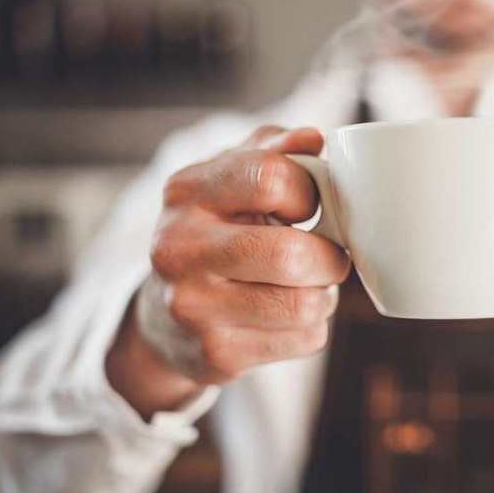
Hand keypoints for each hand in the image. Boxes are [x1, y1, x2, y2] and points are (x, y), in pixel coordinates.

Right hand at [106, 126, 350, 417]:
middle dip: (329, 257)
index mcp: (187, 191)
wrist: (164, 316)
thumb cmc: (216, 232)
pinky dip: (311, 327)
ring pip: (306, 303)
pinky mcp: (216, 354)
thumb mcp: (231, 179)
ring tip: (305, 286)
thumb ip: (275, 151)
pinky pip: (304, 339)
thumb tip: (313, 139)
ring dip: (324, 295)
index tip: (310, 206)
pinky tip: (285, 317)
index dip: (309, 192)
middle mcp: (179, 248)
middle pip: (290, 255)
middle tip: (328, 256)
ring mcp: (192, 306)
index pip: (270, 178)